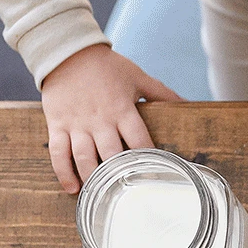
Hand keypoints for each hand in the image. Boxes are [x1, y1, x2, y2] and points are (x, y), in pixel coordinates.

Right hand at [39, 44, 182, 193]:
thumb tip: (189, 102)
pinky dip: (63, 172)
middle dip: (120, 175)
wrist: (67, 51)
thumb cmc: (107, 66)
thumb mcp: (138, 77)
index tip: (156, 176)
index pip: (139, 140)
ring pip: (84, 157)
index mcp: (123, 110)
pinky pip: (59, 153)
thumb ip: (162, 93)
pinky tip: (72, 189)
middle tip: (128, 195)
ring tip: (101, 196)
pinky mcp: (58, 124)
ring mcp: (77, 124)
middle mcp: (100, 120)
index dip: (148, 159)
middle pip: (111, 154)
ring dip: (93, 179)